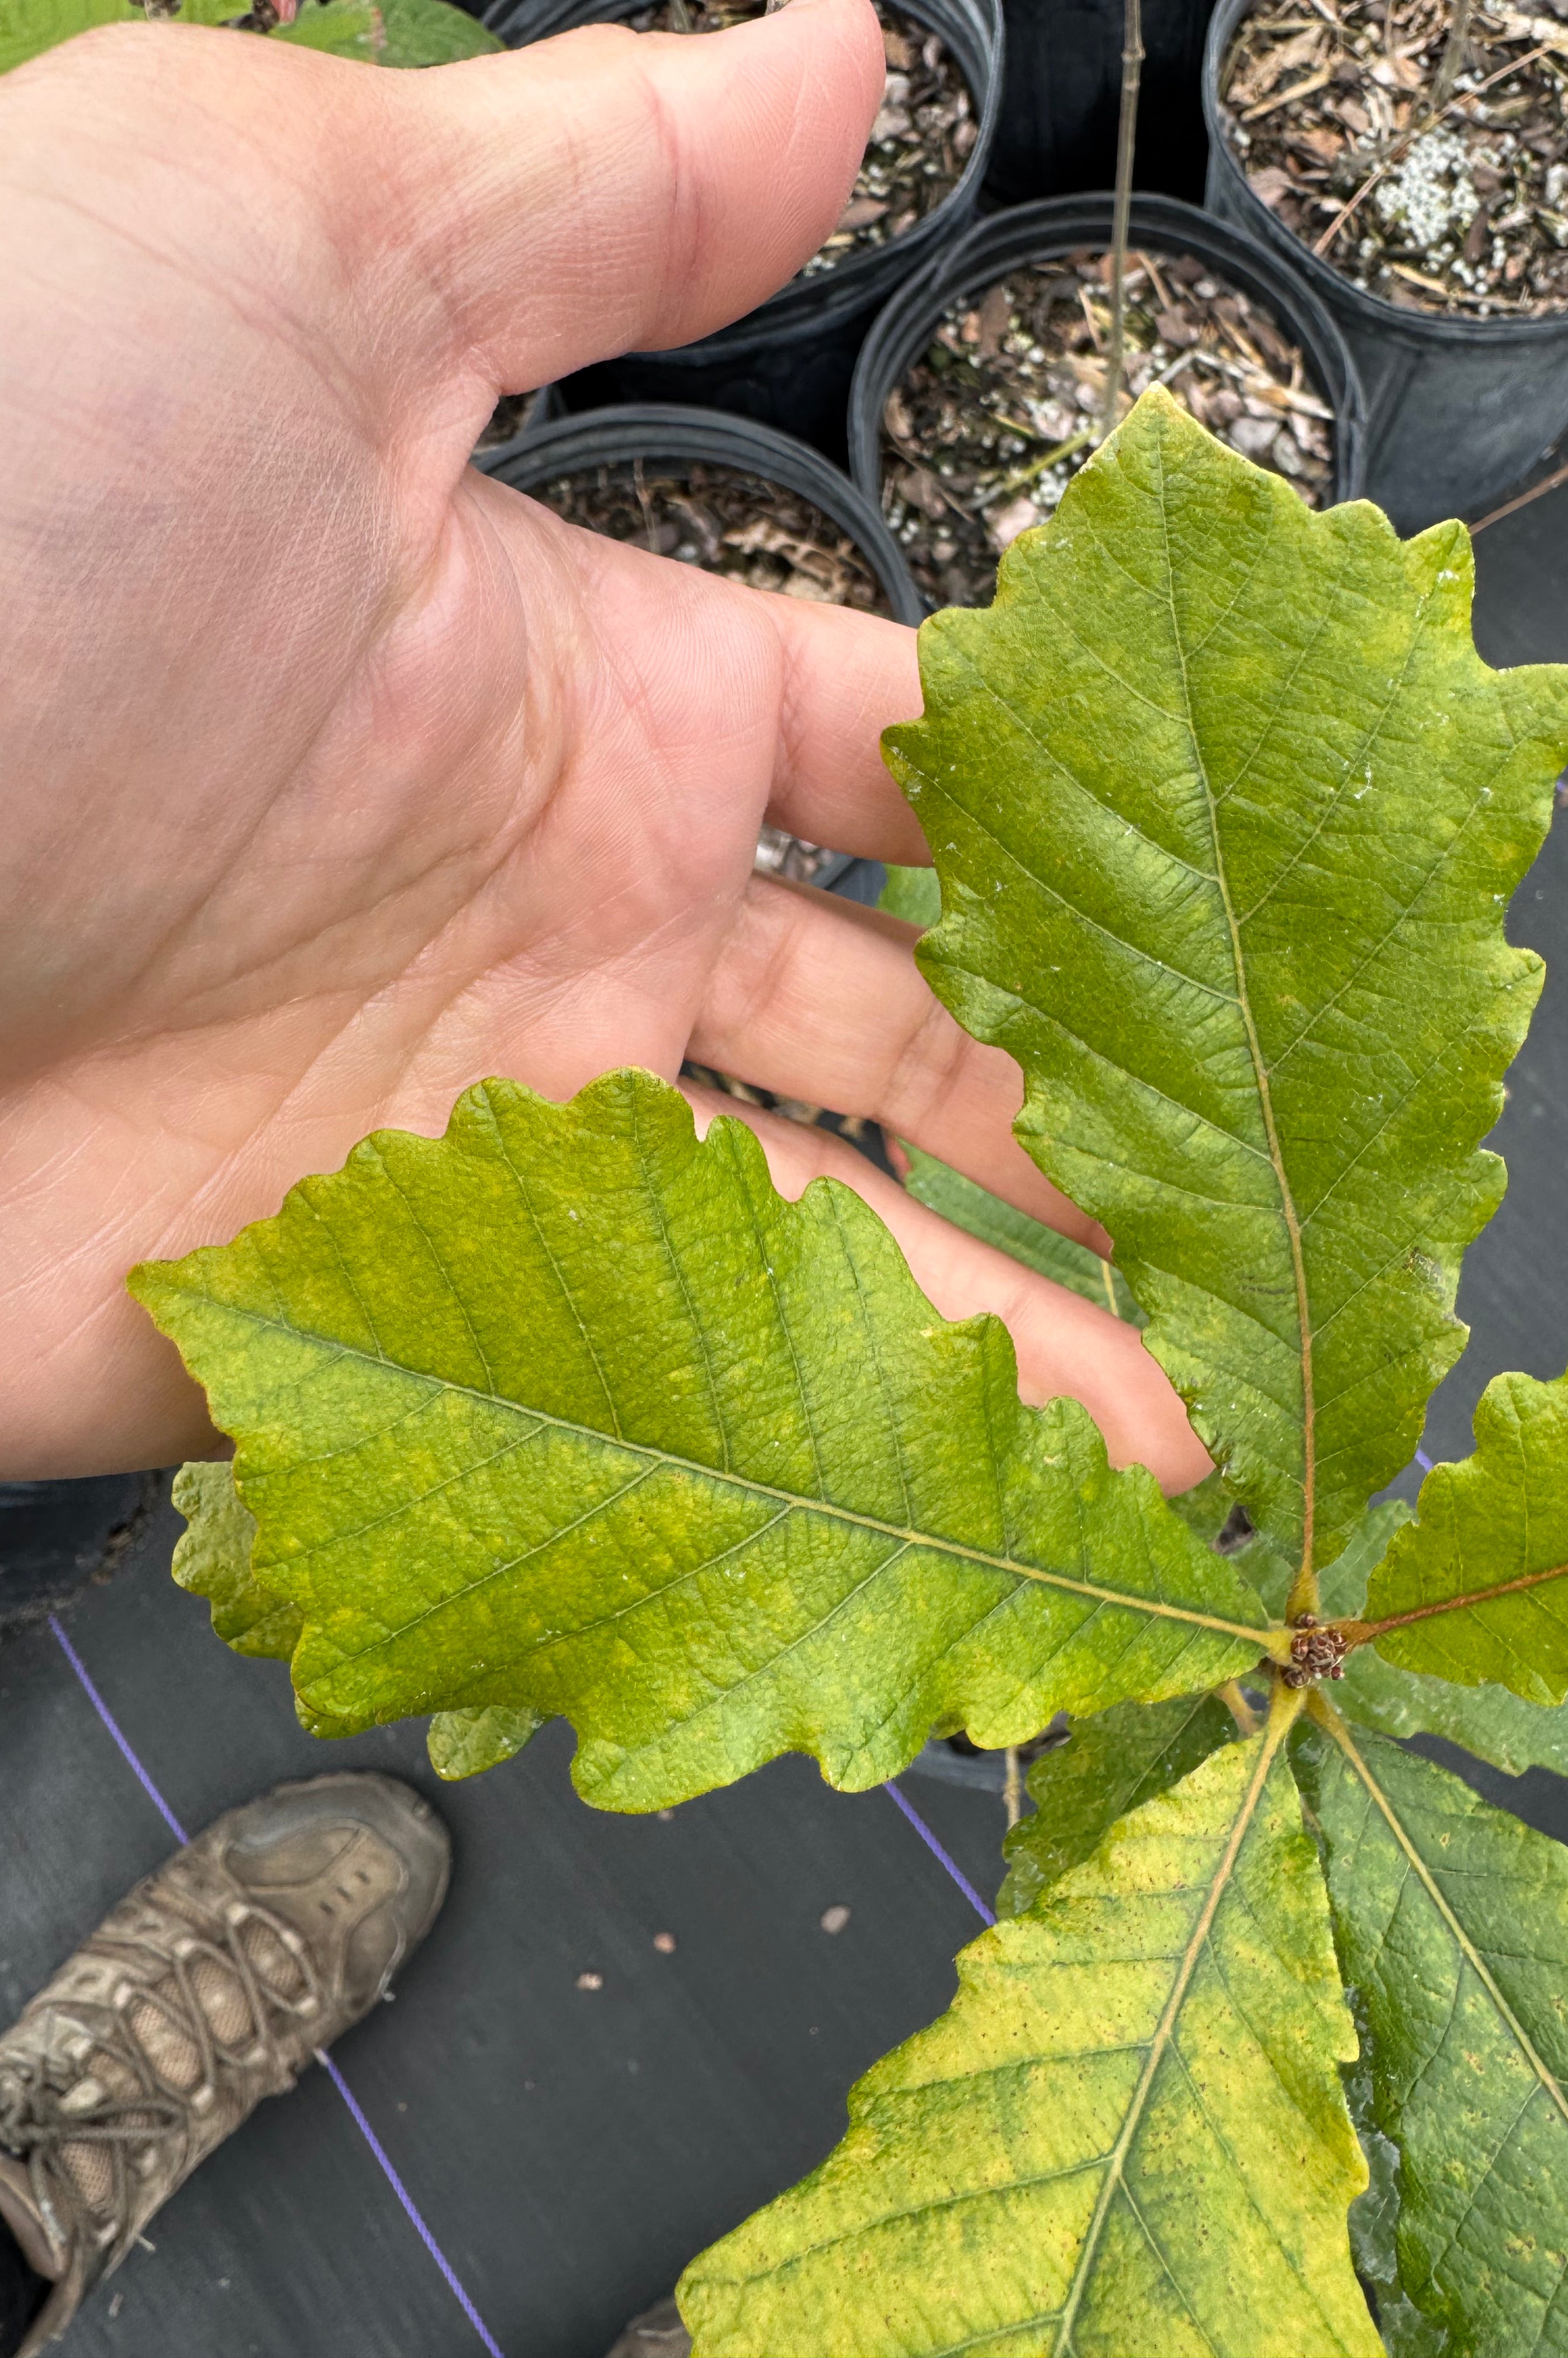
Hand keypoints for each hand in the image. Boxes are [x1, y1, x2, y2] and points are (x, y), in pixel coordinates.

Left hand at [0, 1, 1209, 1491]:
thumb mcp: (286, 255)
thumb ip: (590, 194)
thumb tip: (844, 49)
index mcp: (588, 703)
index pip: (903, 776)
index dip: (1077, 836)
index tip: (1243, 916)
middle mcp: (562, 943)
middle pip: (900, 1050)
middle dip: (1082, 1121)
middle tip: (1266, 1217)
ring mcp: (485, 1164)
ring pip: (816, 1269)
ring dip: (1006, 1348)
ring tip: (1206, 1441)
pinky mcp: (390, 1355)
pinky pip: (651, 1427)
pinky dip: (819, 1475)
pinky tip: (989, 1527)